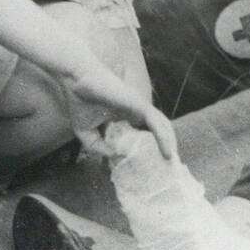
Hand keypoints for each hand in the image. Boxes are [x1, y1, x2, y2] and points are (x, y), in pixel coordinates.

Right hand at [59, 62, 177, 160]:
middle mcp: (136, 113)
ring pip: (162, 128)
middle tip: (168, 168)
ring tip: (172, 163)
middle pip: (156, 132)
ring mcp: (140, 108)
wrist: (77, 81)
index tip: (150, 168)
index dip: (147, 150)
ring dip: (169, 145)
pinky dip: (164, 138)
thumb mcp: (87, 132)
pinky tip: (168, 151)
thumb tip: (115, 157)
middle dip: (163, 149)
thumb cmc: (80, 102)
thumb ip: (98, 147)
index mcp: (125, 117)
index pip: (142, 135)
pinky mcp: (140, 105)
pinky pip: (157, 124)